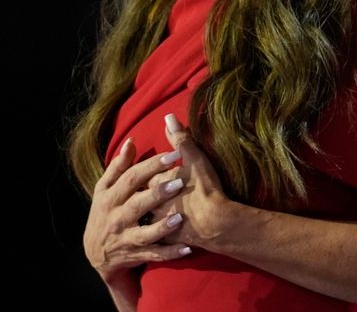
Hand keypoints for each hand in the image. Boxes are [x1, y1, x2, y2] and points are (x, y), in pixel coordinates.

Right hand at [83, 138, 193, 284]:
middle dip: (158, 193)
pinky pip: (155, 255)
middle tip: (180, 181)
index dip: (151, 166)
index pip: (131, 178)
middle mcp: (117, 217)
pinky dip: (170, 253)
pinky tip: (187, 248)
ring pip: (145, 233)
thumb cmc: (104, 212)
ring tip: (180, 217)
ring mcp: (127, 238)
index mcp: (110, 197)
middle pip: (138, 203)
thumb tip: (131, 141)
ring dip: (163, 226)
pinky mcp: (136, 255)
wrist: (96, 252)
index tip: (172, 154)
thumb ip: (118, 166)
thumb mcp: (104, 189)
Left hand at [153, 113, 232, 247]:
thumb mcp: (194, 159)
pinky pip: (156, 238)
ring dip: (145, 216)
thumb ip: (180, 139)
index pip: (143, 176)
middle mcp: (151, 205)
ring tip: (145, 214)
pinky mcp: (168, 240)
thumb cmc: (205, 190)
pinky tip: (157, 236)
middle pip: (139, 198)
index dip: (147, 171)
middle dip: (140, 195)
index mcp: (155, 184)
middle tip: (142, 193)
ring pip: (144, 220)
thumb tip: (168, 117)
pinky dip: (157, 235)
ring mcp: (158, 224)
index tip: (147, 169)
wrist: (217, 225)